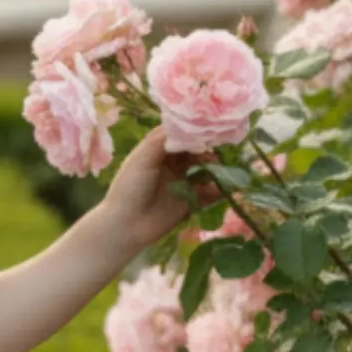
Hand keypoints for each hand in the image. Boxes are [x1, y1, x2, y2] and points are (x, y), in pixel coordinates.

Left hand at [101, 123, 219, 252]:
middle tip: (217, 150)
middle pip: (195, 151)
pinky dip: (219, 190)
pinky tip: (226, 188)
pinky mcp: (190, 202)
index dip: (193, 130)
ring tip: (221, 169)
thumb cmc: (129, 187)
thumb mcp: (142, 158)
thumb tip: (186, 126)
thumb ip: (162, 140)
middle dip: (207, 149)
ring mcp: (182, 182)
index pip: (179, 134)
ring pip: (204, 170)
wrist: (126, 226)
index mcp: (157, 150)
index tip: (208, 128)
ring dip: (215, 168)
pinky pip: (209, 194)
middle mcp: (171, 163)